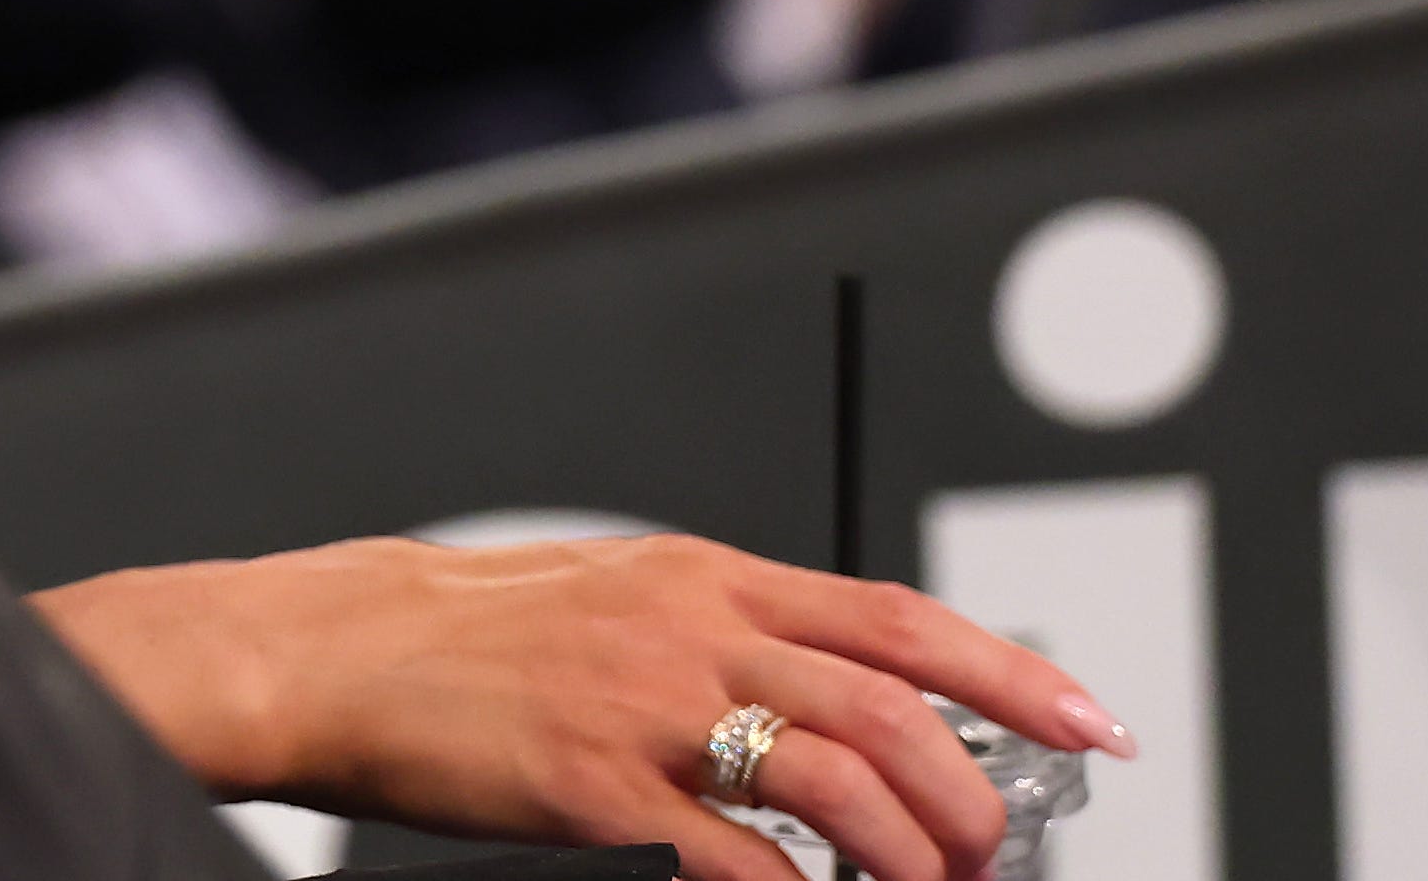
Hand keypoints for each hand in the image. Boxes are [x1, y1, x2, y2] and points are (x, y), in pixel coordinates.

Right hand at [39, 533, 1126, 880]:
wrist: (334, 652)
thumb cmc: (463, 636)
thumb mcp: (615, 596)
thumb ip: (725, 633)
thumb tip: (837, 688)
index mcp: (705, 576)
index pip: (900, 617)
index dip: (1014, 671)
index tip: (1093, 721)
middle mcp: (690, 628)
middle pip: (893, 707)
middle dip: (974, 795)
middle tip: (991, 850)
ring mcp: (645, 707)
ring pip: (839, 780)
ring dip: (911, 853)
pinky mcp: (596, 787)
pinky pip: (738, 857)